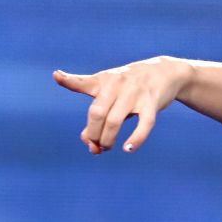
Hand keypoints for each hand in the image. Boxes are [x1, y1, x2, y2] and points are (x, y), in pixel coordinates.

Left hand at [52, 56, 189, 154]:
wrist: (165, 72)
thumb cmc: (131, 88)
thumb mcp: (112, 95)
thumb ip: (96, 118)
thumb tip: (89, 144)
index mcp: (103, 81)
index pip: (83, 82)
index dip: (69, 80)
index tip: (57, 76)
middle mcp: (117, 85)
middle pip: (97, 113)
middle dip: (93, 134)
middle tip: (95, 145)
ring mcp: (135, 93)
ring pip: (114, 121)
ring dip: (107, 139)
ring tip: (106, 147)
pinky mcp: (152, 103)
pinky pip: (144, 124)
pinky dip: (136, 139)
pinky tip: (127, 149)